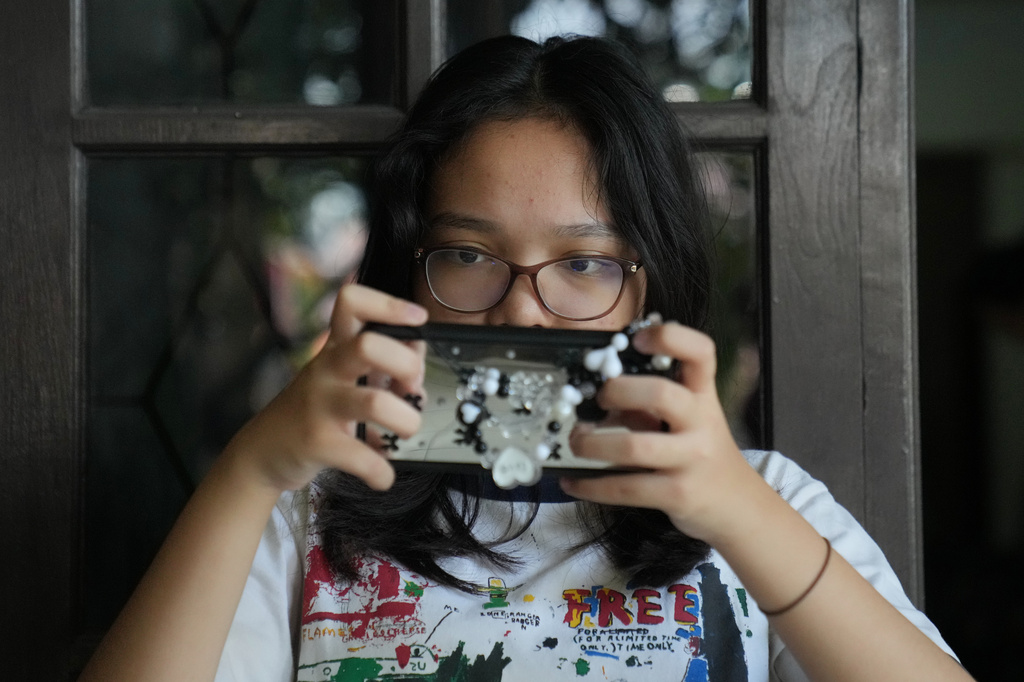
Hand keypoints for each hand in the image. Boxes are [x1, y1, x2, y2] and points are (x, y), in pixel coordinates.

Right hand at [223, 284, 427, 493]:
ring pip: (375, 402)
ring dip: (407, 420)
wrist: (261, 451)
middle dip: (407, 363)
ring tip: (406, 431)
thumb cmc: (313, 410)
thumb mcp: (340, 378)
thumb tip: (418, 367)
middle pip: (369, 345)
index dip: (390, 305)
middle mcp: (326, 369)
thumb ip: (379, 368)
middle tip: (412, 387)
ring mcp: (319, 405)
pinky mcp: (316, 442)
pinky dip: (382, 471)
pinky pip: (361, 457)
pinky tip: (383, 475)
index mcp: (335, 349)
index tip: (418, 319)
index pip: (353, 304)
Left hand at [560, 322, 765, 543]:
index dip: (670, 338)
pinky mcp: (677, 495)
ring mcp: (691, 460)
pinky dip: (590, 485)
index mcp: (703, 395)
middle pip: (661, 394)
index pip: (700, 353)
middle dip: (617, 391)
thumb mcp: (688, 418)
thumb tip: (598, 387)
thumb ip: (653, 400)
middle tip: (597, 399)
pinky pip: (625, 489)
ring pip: (634, 447)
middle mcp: (701, 423)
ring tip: (575, 442)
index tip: (637, 339)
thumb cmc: (699, 451)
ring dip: (592, 444)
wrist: (737, 505)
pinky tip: (572, 481)